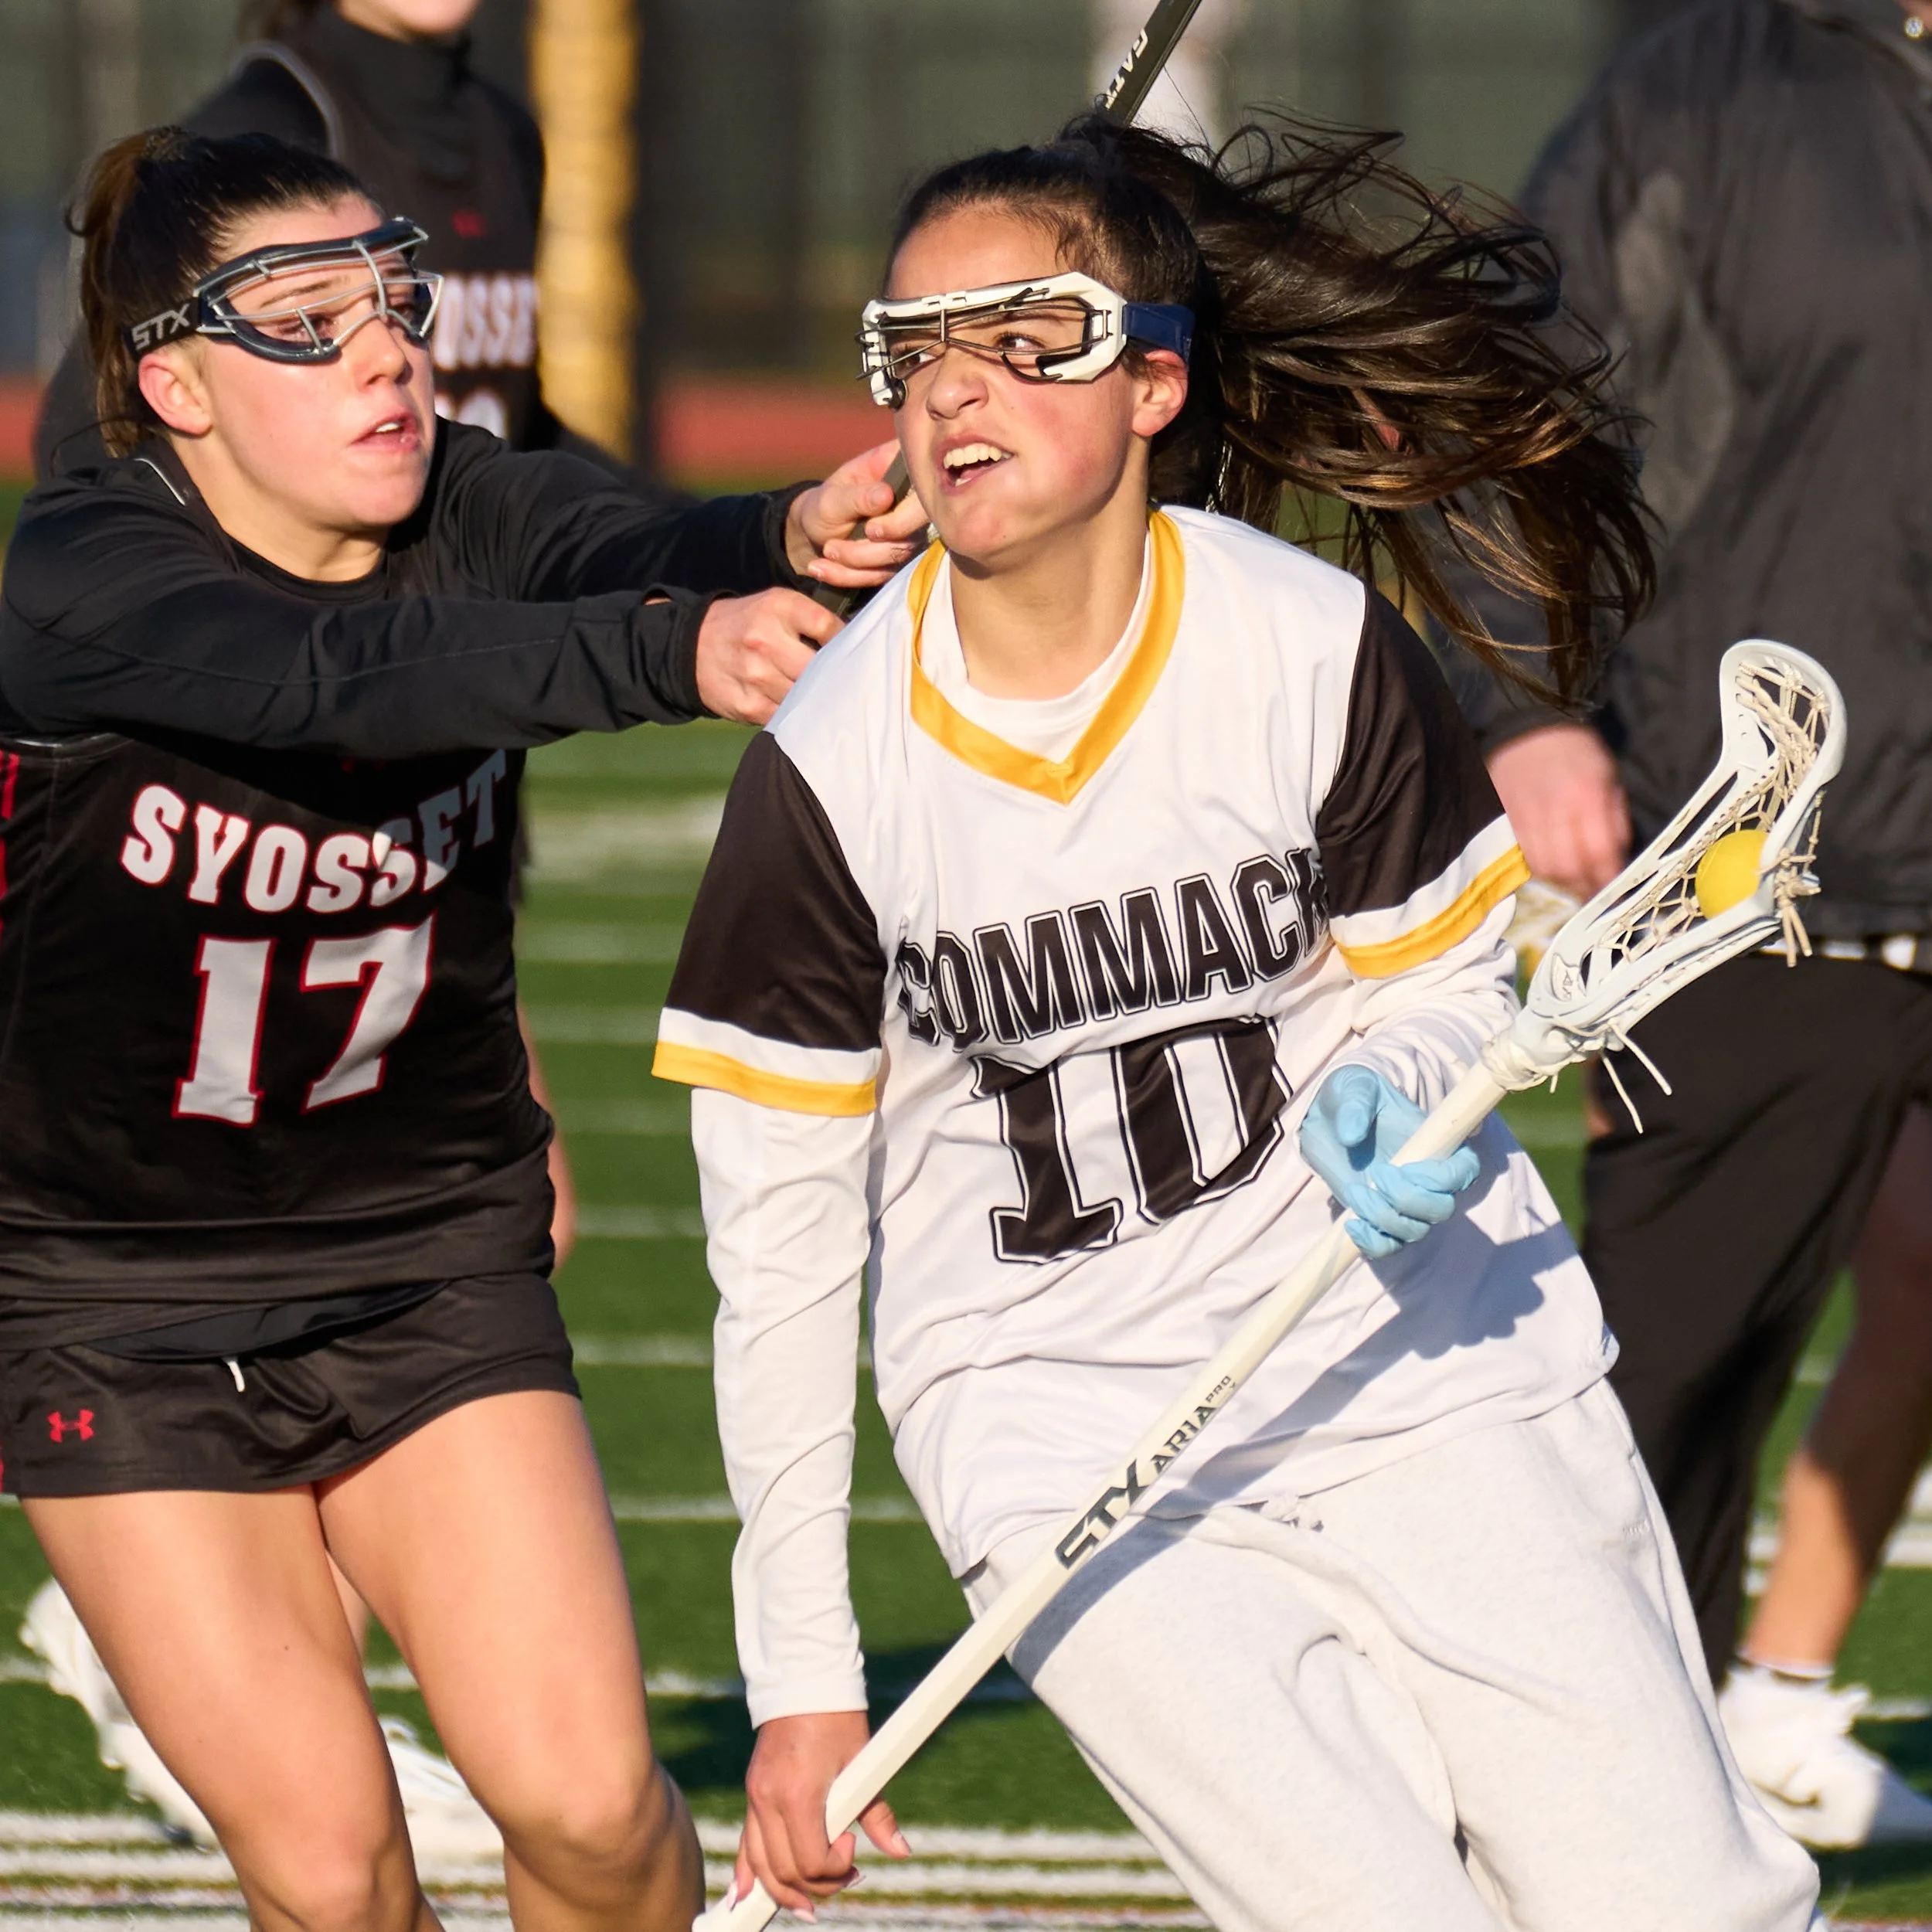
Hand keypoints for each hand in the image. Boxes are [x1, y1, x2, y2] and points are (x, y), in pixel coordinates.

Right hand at [694, 589, 841, 723]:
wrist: (691, 647)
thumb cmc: (747, 625)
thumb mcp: (776, 605)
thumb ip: (812, 619)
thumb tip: (857, 643)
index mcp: (777, 608)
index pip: (829, 628)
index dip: (845, 643)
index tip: (850, 652)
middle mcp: (765, 640)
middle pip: (820, 668)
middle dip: (834, 676)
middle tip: (842, 681)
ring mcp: (756, 676)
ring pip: (807, 696)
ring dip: (816, 698)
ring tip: (817, 693)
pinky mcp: (749, 706)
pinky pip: (788, 717)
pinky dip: (796, 715)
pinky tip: (796, 707)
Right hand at [738, 1710, 909, 1916]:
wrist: (804, 1677)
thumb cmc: (838, 1718)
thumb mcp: (862, 1763)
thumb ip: (877, 1813)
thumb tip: (901, 1851)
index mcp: (798, 1794)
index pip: (812, 1860)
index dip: (836, 1869)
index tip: (855, 1851)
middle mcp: (769, 1800)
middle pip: (784, 1870)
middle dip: (814, 1887)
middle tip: (844, 1880)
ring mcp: (755, 1796)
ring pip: (760, 1863)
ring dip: (781, 1890)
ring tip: (806, 1905)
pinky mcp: (752, 1791)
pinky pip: (745, 1842)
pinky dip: (748, 1872)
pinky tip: (746, 1896)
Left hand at [784, 440, 929, 588]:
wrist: (813, 535)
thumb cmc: (824, 506)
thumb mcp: (832, 498)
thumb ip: (857, 497)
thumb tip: (886, 495)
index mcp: (900, 468)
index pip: (925, 484)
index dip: (908, 512)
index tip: (871, 527)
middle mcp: (913, 501)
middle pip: (917, 528)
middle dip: (873, 545)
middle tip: (835, 544)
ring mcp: (910, 532)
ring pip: (898, 555)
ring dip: (856, 560)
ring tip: (827, 551)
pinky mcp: (901, 559)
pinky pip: (882, 575)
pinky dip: (849, 575)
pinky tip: (821, 569)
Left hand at [1298, 1066, 1480, 1259]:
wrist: (1325, 1119)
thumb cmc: (1350, 1096)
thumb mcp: (1353, 1086)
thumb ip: (1356, 1103)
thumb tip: (1351, 1136)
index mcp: (1435, 1144)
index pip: (1465, 1170)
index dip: (1443, 1179)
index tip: (1407, 1166)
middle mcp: (1427, 1179)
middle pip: (1442, 1210)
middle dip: (1408, 1199)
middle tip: (1377, 1175)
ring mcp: (1404, 1203)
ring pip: (1415, 1231)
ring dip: (1383, 1218)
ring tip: (1355, 1191)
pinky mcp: (1379, 1220)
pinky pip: (1388, 1247)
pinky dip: (1372, 1243)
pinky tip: (1350, 1223)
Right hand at [1485, 723, 1629, 900]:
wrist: (1530, 730)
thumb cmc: (1578, 754)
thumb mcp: (1610, 780)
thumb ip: (1615, 821)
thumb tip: (1616, 861)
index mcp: (1586, 795)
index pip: (1597, 851)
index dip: (1606, 878)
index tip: (1614, 893)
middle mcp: (1553, 808)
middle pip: (1566, 866)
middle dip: (1582, 886)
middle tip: (1592, 891)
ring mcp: (1524, 815)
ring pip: (1541, 866)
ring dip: (1559, 881)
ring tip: (1571, 879)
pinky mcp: (1504, 819)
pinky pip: (1520, 855)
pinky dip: (1537, 867)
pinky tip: (1548, 863)